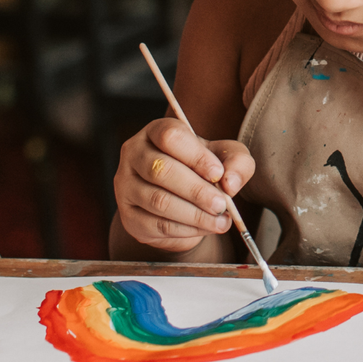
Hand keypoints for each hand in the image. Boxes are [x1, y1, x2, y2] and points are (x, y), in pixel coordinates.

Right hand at [114, 117, 252, 251]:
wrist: (183, 200)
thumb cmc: (203, 169)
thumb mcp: (226, 157)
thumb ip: (236, 162)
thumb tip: (230, 183)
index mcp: (156, 132)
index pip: (170, 136)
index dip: (195, 156)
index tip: (217, 173)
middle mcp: (134, 154)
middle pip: (161, 170)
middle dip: (196, 191)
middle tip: (221, 204)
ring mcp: (126, 186)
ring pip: (158, 200)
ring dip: (194, 214)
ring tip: (219, 221)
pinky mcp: (128, 216)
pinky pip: (156, 224)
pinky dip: (185, 229)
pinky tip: (204, 228)